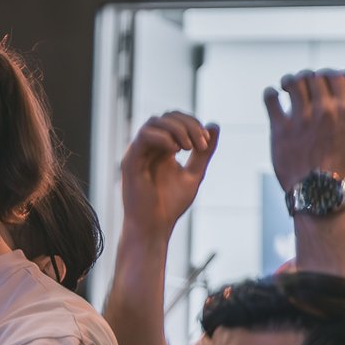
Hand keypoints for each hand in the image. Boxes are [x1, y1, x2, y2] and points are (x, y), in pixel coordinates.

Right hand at [119, 113, 216, 239]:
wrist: (154, 227)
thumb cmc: (170, 204)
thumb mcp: (194, 174)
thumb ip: (204, 152)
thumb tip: (214, 126)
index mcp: (162, 149)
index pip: (176, 121)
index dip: (193, 124)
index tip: (206, 143)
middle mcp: (149, 147)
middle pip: (167, 117)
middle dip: (188, 125)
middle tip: (201, 145)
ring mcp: (138, 152)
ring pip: (155, 121)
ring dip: (177, 129)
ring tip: (189, 147)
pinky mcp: (130, 161)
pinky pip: (144, 136)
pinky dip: (163, 138)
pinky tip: (176, 151)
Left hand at [265, 71, 344, 194]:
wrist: (319, 190)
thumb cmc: (343, 164)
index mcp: (344, 111)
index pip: (333, 76)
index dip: (326, 74)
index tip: (322, 80)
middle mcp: (323, 111)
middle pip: (311, 77)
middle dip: (308, 77)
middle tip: (304, 84)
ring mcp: (300, 119)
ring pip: (292, 82)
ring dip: (289, 80)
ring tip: (288, 86)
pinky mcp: (280, 128)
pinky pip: (271, 99)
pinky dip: (271, 93)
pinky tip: (274, 95)